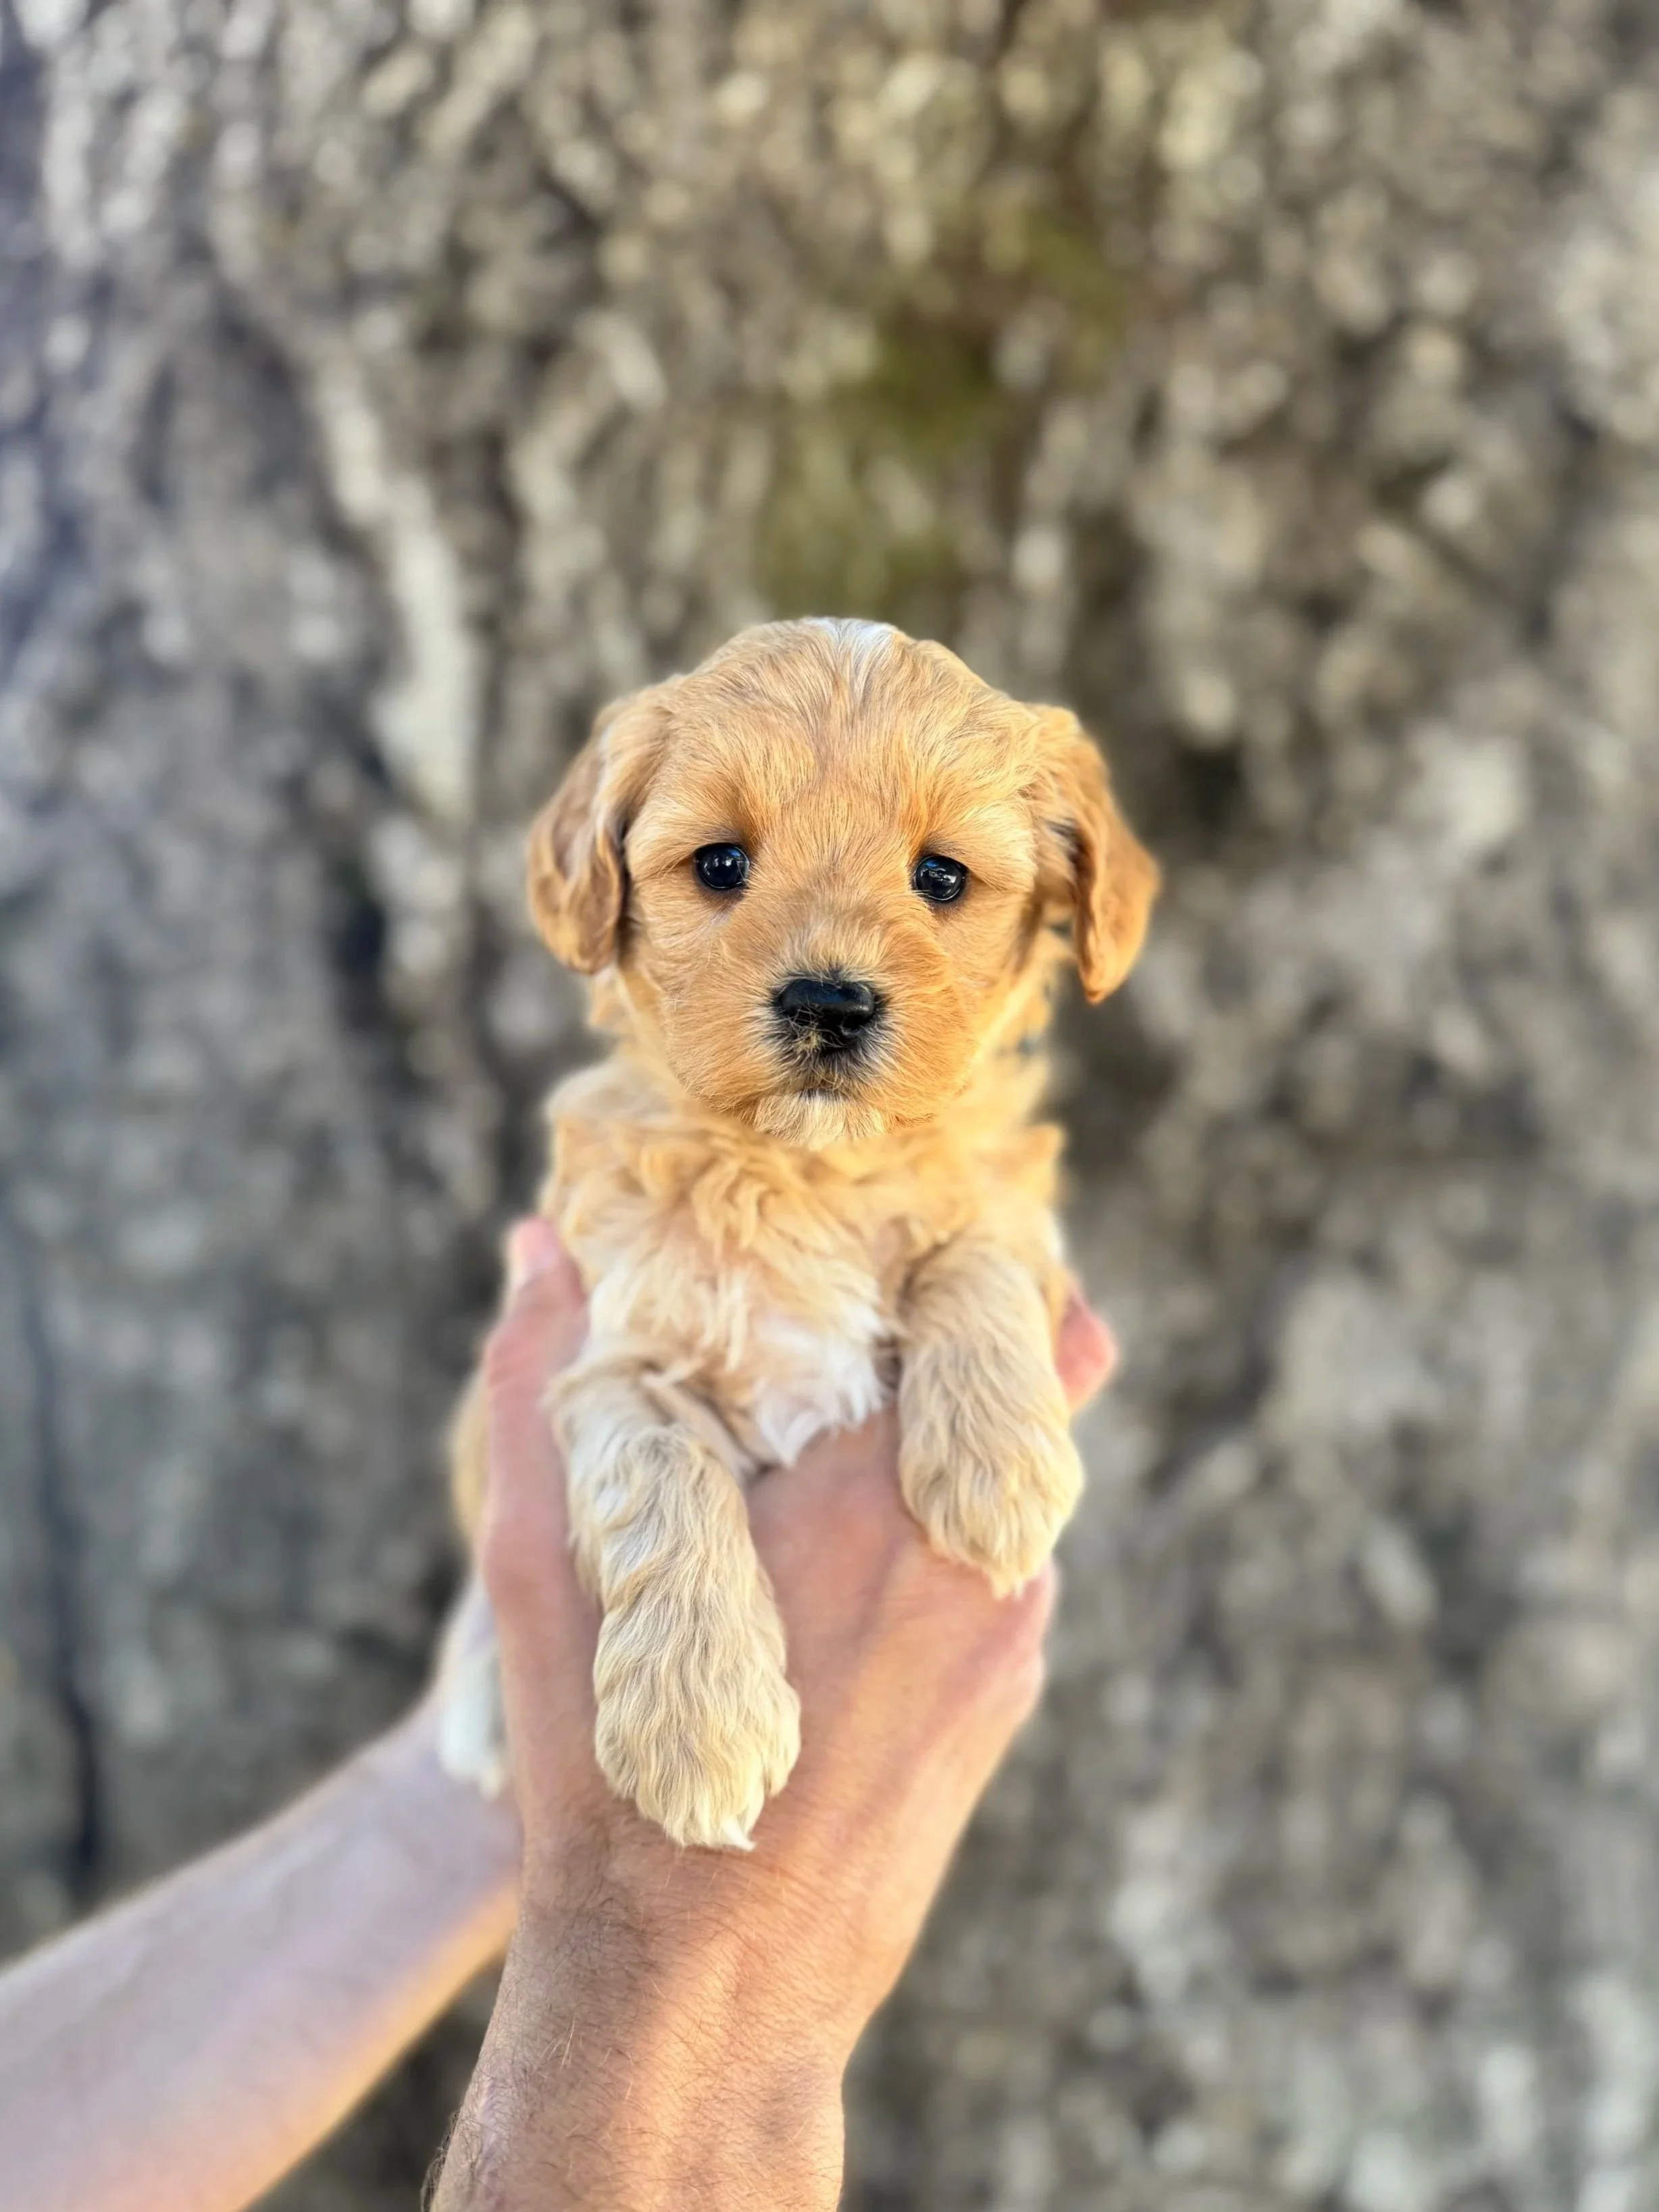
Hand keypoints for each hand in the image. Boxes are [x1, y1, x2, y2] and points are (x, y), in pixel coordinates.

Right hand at [431, 1218, 1114, 2209]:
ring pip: (1016, 1480)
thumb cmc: (613, 1775)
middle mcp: (975, 1553)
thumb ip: (539, 1385)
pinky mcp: (1006, 1702)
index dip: (976, 1255)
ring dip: (961, 1440)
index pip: (1003, 1313)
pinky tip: (865, 1556)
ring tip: (866, 1426)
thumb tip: (540, 1240)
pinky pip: (1003, 1569)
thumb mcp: (546, 1567)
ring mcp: (1007, 1634)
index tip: (928, 1226)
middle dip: (974, 1334)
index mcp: (876, 1492)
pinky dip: (955, 1533)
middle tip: (897, 1302)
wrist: (706, 1992)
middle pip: (1030, 1384)